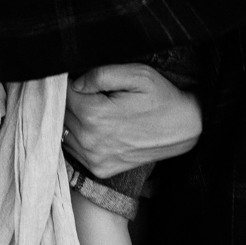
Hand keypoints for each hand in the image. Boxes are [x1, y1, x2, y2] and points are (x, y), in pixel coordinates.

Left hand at [63, 64, 201, 177]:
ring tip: (93, 107)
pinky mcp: (100, 170)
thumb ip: (101, 74)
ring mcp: (94, 159)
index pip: (63, 94)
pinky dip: (78, 138)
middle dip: (69, 100)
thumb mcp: (137, 74)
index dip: (68, 82)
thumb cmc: (161, 97)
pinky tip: (95, 127)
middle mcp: (90, 141)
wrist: (184, 128)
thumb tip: (75, 83)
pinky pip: (74, 151)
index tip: (80, 76)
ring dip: (71, 120)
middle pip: (61, 114)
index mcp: (95, 115)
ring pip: (64, 133)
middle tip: (89, 90)